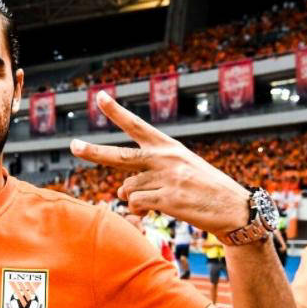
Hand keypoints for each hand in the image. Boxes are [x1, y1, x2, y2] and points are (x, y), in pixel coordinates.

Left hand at [70, 91, 248, 237]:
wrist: (233, 208)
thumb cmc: (203, 188)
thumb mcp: (179, 169)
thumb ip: (147, 174)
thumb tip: (120, 190)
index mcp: (167, 146)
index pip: (136, 125)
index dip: (116, 111)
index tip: (99, 96)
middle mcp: (164, 159)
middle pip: (119, 156)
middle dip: (93, 151)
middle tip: (73, 145)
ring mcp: (166, 178)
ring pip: (127, 189)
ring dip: (135, 198)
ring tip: (159, 199)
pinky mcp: (168, 198)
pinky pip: (136, 205)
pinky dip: (140, 211)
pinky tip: (158, 210)